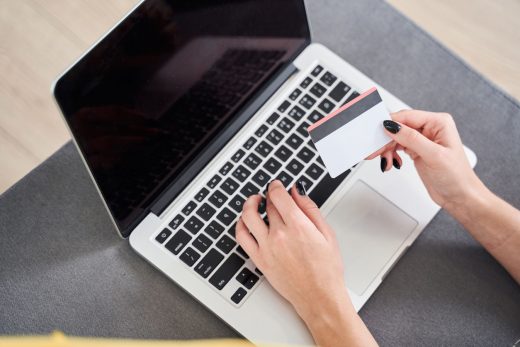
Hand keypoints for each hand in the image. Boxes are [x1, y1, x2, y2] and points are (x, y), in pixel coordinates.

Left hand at [236, 181, 377, 345]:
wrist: (319, 297)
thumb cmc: (326, 270)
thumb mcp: (327, 233)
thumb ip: (310, 209)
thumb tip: (297, 191)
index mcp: (298, 226)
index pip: (278, 196)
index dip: (275, 186)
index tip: (276, 185)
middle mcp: (280, 235)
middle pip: (267, 205)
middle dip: (269, 196)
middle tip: (273, 195)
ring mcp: (267, 248)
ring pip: (249, 217)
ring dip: (249, 204)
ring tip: (254, 201)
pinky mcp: (259, 260)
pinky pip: (242, 237)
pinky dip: (240, 224)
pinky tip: (245, 220)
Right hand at [368, 109, 484, 209]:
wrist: (460, 196)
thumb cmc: (457, 177)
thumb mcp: (433, 155)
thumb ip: (412, 139)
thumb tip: (392, 126)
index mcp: (439, 122)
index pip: (407, 116)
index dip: (390, 124)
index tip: (377, 133)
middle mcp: (430, 128)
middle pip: (399, 127)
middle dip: (386, 140)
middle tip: (375, 151)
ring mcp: (423, 140)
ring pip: (395, 138)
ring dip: (387, 150)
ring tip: (386, 162)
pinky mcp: (417, 150)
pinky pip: (397, 147)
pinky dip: (391, 155)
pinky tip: (392, 163)